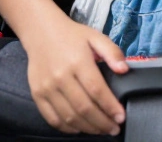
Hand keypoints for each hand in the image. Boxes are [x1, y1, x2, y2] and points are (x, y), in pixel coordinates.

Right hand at [23, 17, 129, 135]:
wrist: (41, 31)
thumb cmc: (72, 36)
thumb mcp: (96, 37)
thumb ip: (112, 52)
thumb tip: (124, 70)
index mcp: (78, 61)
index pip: (96, 90)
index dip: (110, 106)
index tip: (121, 117)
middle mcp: (61, 76)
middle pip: (84, 107)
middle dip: (102, 122)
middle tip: (114, 129)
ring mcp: (47, 87)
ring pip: (68, 116)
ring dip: (87, 128)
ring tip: (101, 130)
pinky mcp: (37, 94)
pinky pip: (52, 118)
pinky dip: (67, 128)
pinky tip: (80, 128)